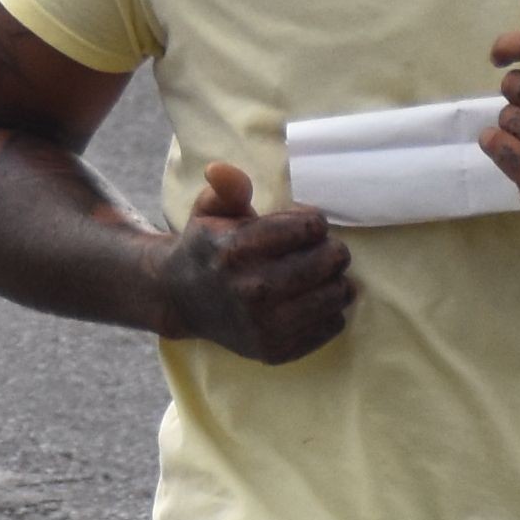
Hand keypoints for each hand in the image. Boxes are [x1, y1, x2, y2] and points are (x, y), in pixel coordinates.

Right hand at [153, 162, 355, 362]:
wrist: (181, 300)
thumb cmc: (208, 249)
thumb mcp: (210, 211)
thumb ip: (226, 189)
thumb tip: (221, 170)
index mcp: (237, 249)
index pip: (310, 227)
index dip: (312, 221)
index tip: (301, 225)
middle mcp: (252, 289)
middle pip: (330, 259)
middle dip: (330, 249)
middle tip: (316, 250)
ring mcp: (266, 325)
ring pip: (337, 293)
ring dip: (333, 280)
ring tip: (314, 276)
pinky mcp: (277, 350)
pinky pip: (333, 324)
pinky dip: (328, 310)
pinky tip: (307, 301)